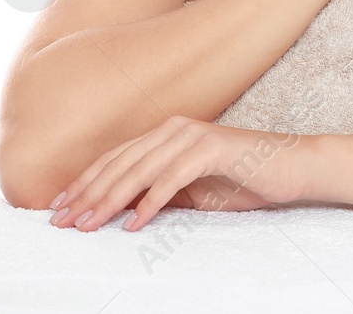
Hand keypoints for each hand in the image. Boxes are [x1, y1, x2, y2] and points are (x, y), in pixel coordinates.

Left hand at [46, 117, 312, 231]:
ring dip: (110, 200)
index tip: (60, 208)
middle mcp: (173, 128)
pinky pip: (171, 179)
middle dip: (87, 194)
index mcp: (165, 134)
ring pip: (138, 170)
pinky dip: (150, 203)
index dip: (84, 183)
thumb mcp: (193, 191)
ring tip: (88, 224)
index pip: (115, 159)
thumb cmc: (244, 180)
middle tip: (63, 221)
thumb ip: (159, 194)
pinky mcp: (209, 150)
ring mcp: (191, 136)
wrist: (292, 168)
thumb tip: (122, 211)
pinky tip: (134, 224)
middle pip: (119, 164)